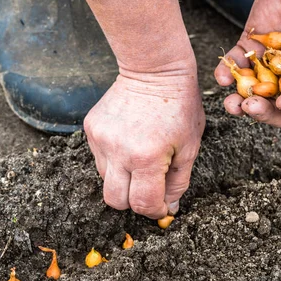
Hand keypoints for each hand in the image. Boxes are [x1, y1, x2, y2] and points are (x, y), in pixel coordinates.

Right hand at [84, 71, 204, 218]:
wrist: (153, 69)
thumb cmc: (179, 106)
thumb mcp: (190, 147)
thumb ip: (178, 182)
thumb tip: (168, 208)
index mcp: (147, 157)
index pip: (142, 204)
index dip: (154, 211)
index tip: (161, 206)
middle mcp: (119, 151)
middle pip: (115, 201)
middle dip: (133, 202)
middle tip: (148, 188)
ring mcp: (101, 139)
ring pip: (106, 180)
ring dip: (124, 178)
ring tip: (140, 156)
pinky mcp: (90, 128)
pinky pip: (99, 158)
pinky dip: (114, 159)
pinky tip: (129, 140)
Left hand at [215, 0, 280, 125]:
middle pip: (273, 107)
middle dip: (261, 112)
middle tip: (251, 107)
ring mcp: (266, 65)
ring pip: (250, 92)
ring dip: (239, 102)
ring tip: (232, 104)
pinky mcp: (249, 47)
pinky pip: (234, 65)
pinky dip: (225, 73)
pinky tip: (222, 77)